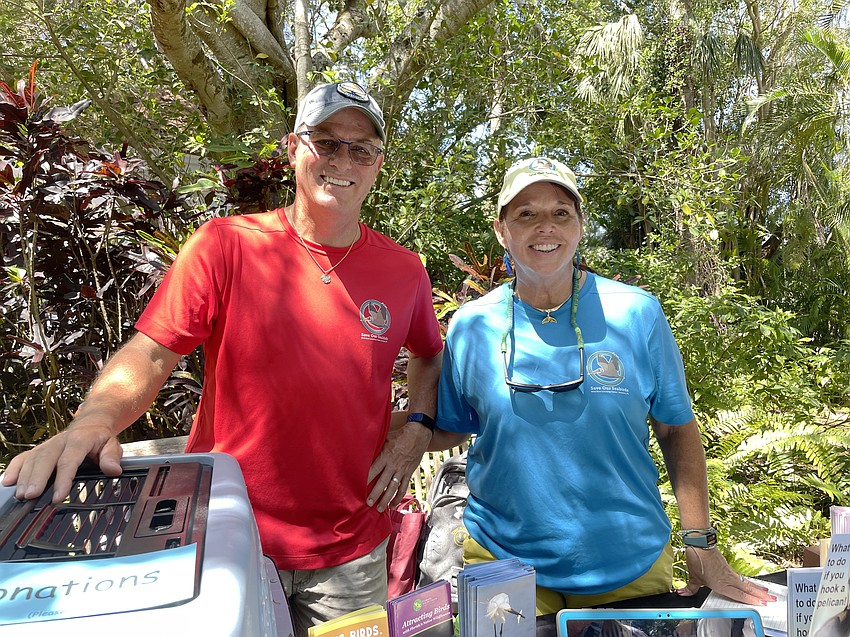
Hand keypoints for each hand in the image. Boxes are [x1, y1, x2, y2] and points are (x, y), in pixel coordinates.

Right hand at [1, 424, 122, 503]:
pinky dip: (14, 468)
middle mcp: (60, 441)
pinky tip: (8, 481)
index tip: (58, 496)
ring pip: (32, 459)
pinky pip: (24, 457)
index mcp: (79, 440)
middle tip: (31, 496)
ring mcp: (47, 445)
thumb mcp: (112, 445)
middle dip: (37, 478)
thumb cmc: (100, 438)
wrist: (91, 424)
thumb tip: (113, 470)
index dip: (63, 479)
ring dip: (24, 477)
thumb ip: (111, 457)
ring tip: (21, 495)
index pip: (69, 460)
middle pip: (45, 459)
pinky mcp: (39, 449)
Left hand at [366, 420, 431, 512]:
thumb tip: (362, 448)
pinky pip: (403, 488)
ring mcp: (401, 470)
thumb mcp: (385, 438)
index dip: (366, 479)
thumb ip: (376, 446)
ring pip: (393, 488)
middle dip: (375, 494)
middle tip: (368, 503)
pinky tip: (393, 505)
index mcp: (385, 456)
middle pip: (382, 482)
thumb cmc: (399, 436)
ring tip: (379, 509)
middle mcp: (393, 465)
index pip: (374, 470)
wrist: (418, 435)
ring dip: (386, 499)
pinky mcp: (408, 473)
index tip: (358, 487)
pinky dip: (398, 497)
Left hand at [677, 546, 775, 604]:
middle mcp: (728, 579)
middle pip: (747, 588)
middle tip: (772, 600)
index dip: (751, 600)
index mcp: (721, 584)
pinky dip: (748, 582)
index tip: (762, 603)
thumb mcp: (693, 576)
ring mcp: (729, 572)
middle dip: (760, 595)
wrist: (700, 543)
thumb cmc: (697, 559)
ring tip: (767, 593)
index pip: (739, 595)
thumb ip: (690, 588)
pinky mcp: (728, 567)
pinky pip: (740, 577)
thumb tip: (682, 593)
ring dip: (757, 588)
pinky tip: (751, 584)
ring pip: (745, 582)